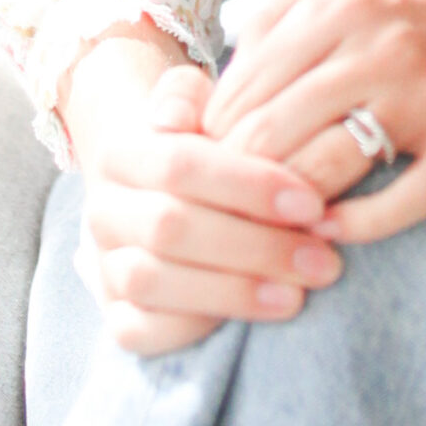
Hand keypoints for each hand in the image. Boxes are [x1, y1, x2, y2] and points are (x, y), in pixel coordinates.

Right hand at [65, 32, 346, 355]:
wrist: (151, 188)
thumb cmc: (197, 142)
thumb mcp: (197, 104)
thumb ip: (190, 94)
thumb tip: (179, 116)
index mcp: (120, 151)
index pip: (180, 165)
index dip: (249, 185)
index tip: (313, 202)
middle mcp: (102, 210)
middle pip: (170, 228)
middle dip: (256, 246)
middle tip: (323, 258)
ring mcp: (104, 266)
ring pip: (153, 282)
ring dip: (234, 291)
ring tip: (300, 292)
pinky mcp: (116, 314)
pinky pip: (141, 331)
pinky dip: (195, 327)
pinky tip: (252, 318)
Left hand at [201, 0, 425, 248]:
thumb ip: (287, 9)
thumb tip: (223, 70)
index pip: (245, 84)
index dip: (213, 135)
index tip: (203, 168)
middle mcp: (376, 40)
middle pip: (271, 131)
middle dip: (236, 181)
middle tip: (222, 213)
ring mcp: (424, 89)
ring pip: (325, 167)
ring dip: (288, 210)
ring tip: (267, 229)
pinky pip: (404, 199)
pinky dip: (359, 227)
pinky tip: (332, 235)